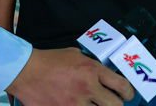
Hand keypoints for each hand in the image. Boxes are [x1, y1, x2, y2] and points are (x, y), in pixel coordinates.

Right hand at [7, 47, 135, 105]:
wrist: (25, 71)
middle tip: (114, 104)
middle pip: (115, 105)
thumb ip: (92, 65)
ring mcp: (74, 103)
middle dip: (117, 105)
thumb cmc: (50, 61)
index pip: (122, 85)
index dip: (129, 93)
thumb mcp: (77, 56)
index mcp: (93, 71)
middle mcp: (87, 88)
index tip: (128, 96)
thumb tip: (102, 73)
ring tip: (95, 105)